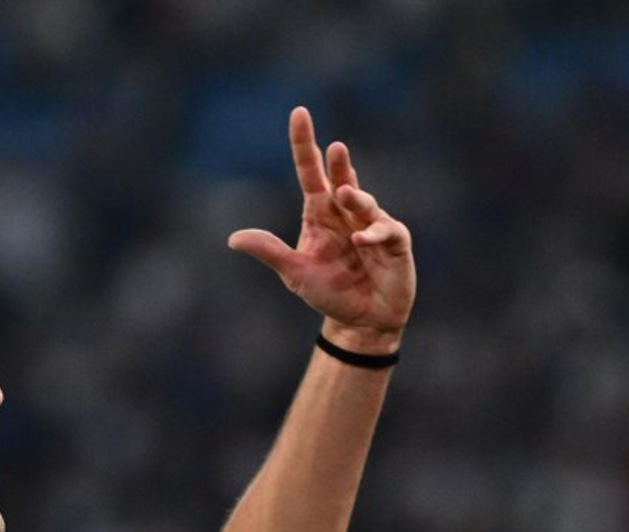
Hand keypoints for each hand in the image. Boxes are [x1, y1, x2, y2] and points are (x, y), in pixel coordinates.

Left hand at [229, 108, 415, 352]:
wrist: (361, 322)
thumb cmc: (329, 292)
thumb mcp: (294, 273)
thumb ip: (270, 252)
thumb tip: (233, 239)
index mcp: (319, 214)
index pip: (310, 173)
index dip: (305, 144)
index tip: (299, 113)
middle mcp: (346, 214)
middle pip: (342, 179)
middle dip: (339, 163)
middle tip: (334, 147)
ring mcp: (372, 225)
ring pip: (364, 202)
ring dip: (355, 198)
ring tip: (344, 195)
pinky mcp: (395, 243)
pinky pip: (385, 231)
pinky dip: (373, 233)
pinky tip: (360, 239)